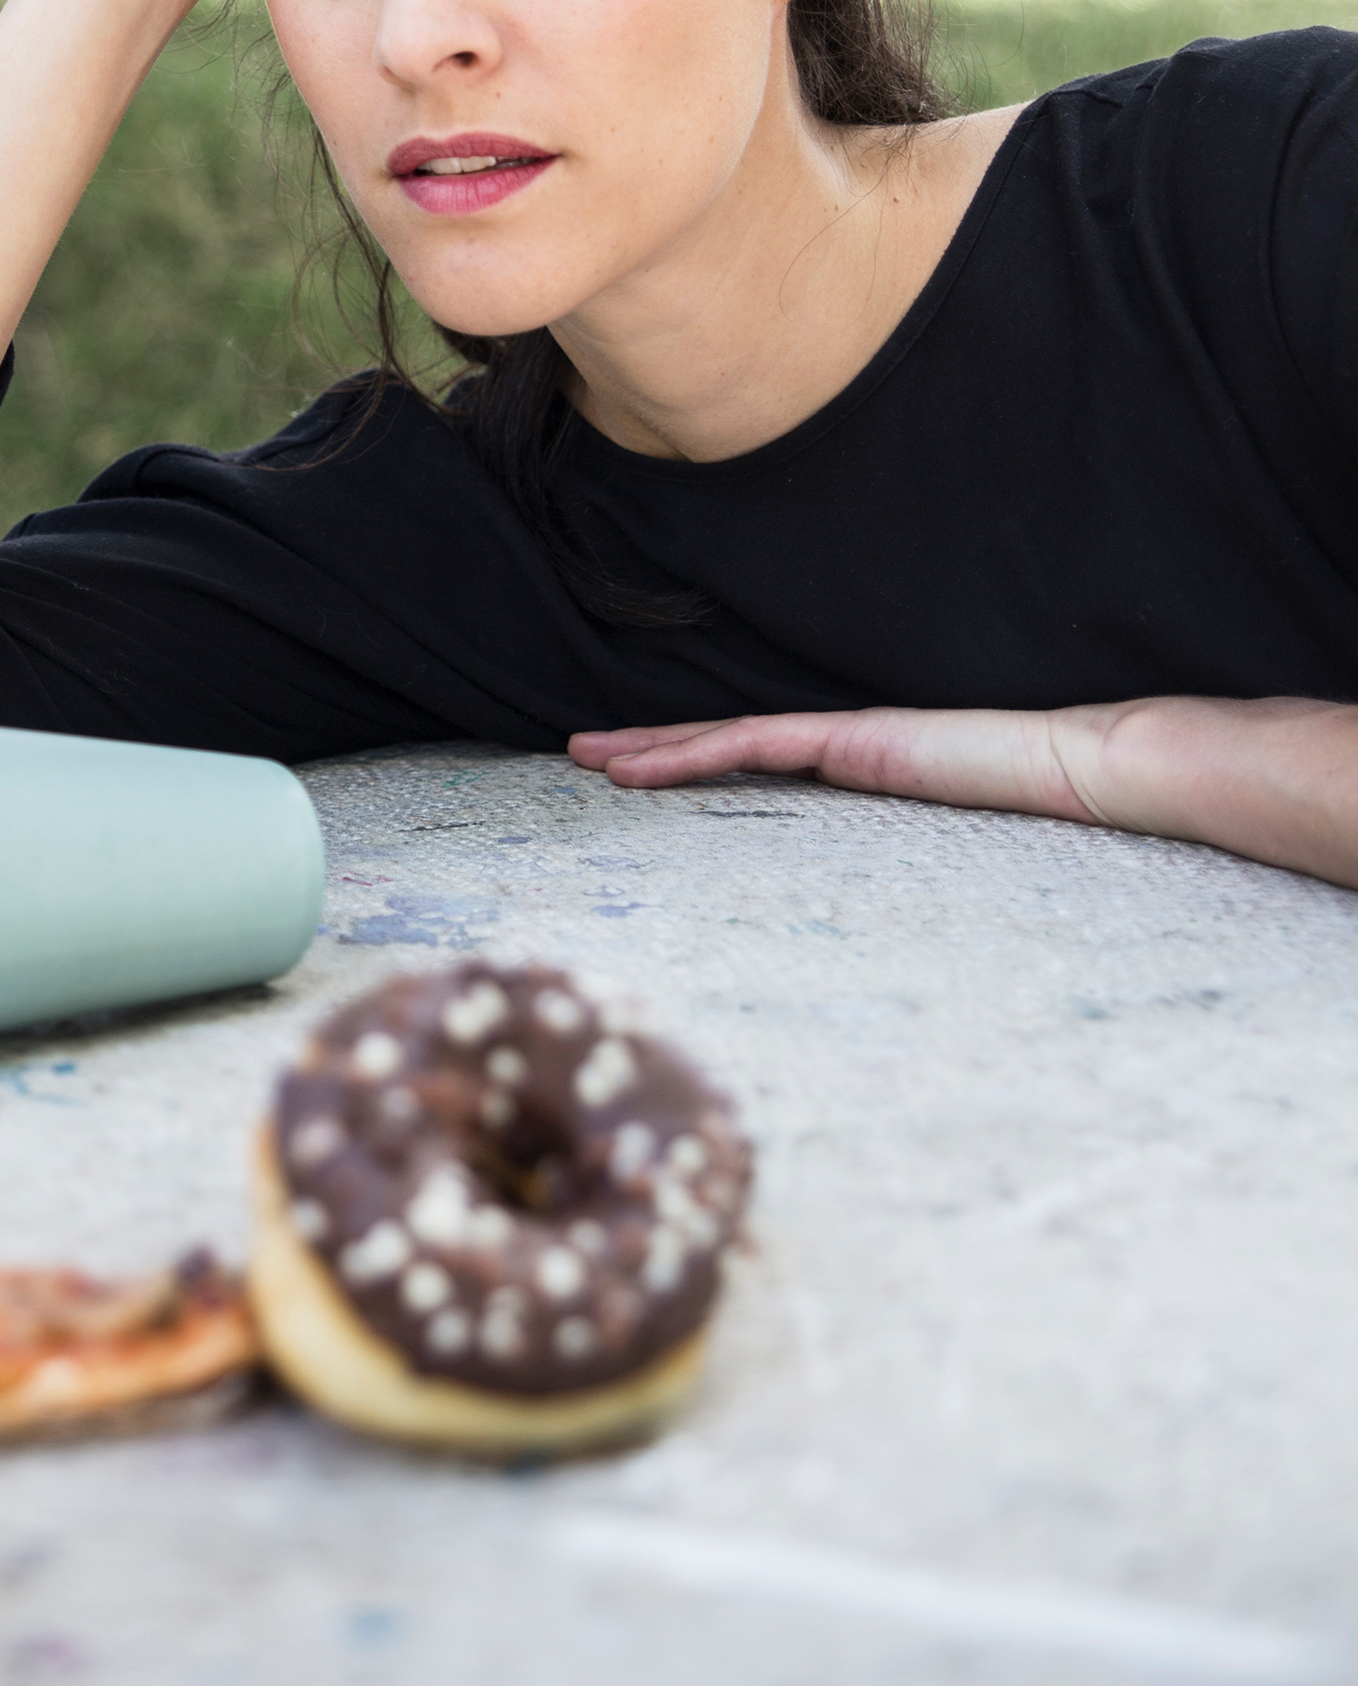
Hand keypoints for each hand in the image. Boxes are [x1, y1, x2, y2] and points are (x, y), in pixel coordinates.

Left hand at [568, 697, 1357, 890]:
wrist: (1104, 767)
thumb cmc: (1053, 813)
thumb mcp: (958, 857)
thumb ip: (916, 877)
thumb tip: (898, 949)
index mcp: (864, 768)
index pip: (760, 762)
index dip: (695, 763)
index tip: (635, 776)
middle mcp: (847, 745)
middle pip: (727, 745)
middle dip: (650, 750)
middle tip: (580, 758)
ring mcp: (851, 736)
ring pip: (728, 739)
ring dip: (655, 749)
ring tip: (590, 757)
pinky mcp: (862, 738)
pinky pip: (764, 742)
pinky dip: (700, 752)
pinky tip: (651, 765)